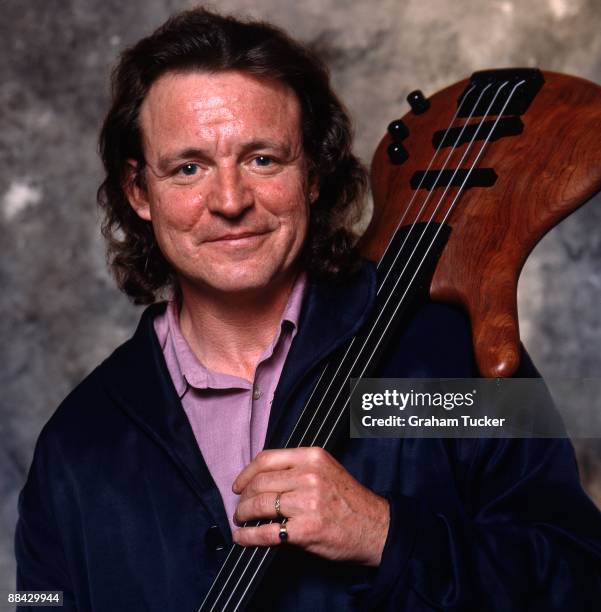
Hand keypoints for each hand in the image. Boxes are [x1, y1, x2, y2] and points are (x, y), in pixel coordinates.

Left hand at [231, 447, 389, 565]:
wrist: (376, 527)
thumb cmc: (349, 500)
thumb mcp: (326, 470)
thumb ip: (298, 468)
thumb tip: (260, 479)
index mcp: (313, 457)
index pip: (267, 459)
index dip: (246, 473)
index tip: (239, 485)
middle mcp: (309, 475)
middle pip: (260, 482)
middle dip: (244, 497)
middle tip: (241, 507)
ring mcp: (308, 502)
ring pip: (260, 504)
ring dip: (244, 514)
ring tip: (242, 520)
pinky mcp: (306, 529)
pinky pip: (267, 531)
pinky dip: (249, 536)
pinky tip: (242, 537)